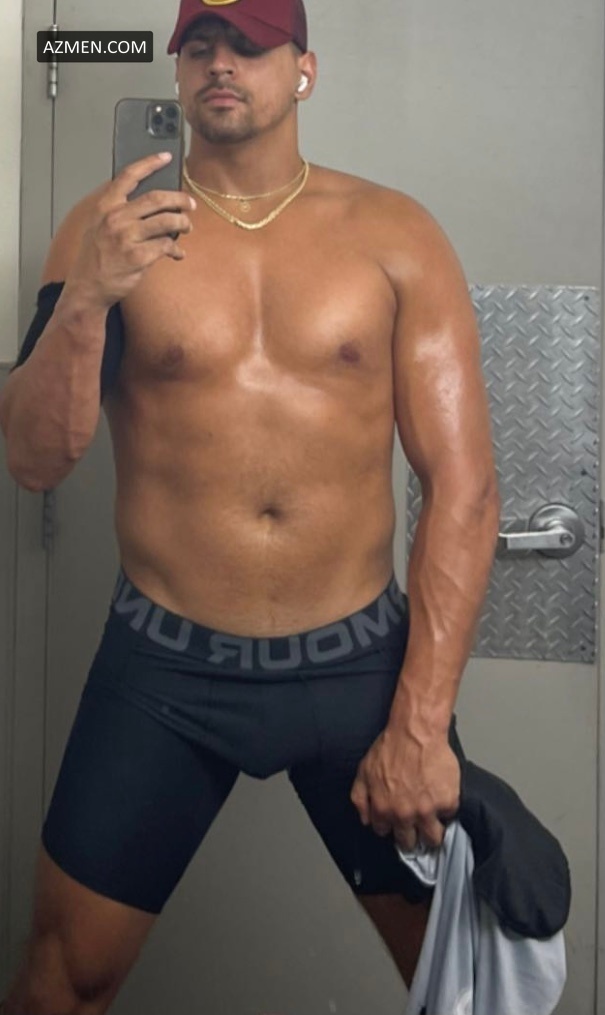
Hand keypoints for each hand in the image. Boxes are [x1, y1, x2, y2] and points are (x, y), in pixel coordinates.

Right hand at [66, 153, 195, 308]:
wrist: (88, 287)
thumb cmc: (95, 257)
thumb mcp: (97, 226)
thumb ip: (118, 211)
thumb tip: (150, 204)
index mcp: (105, 206)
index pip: (128, 176)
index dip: (149, 163)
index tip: (165, 157)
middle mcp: (116, 218)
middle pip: (156, 198)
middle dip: (179, 199)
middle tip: (190, 204)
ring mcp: (127, 237)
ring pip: (167, 221)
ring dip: (183, 223)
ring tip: (187, 227)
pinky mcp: (139, 256)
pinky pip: (167, 246)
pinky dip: (177, 249)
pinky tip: (178, 253)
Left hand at [350, 722, 459, 850]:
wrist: (415, 732)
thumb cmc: (391, 747)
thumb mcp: (364, 771)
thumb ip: (360, 798)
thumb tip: (365, 819)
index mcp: (383, 809)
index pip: (384, 832)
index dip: (390, 825)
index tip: (396, 822)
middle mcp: (404, 815)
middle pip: (408, 842)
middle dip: (411, 836)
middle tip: (416, 827)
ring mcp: (427, 810)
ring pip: (432, 838)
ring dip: (431, 833)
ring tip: (433, 823)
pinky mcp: (447, 802)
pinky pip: (450, 814)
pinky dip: (447, 807)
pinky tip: (442, 797)